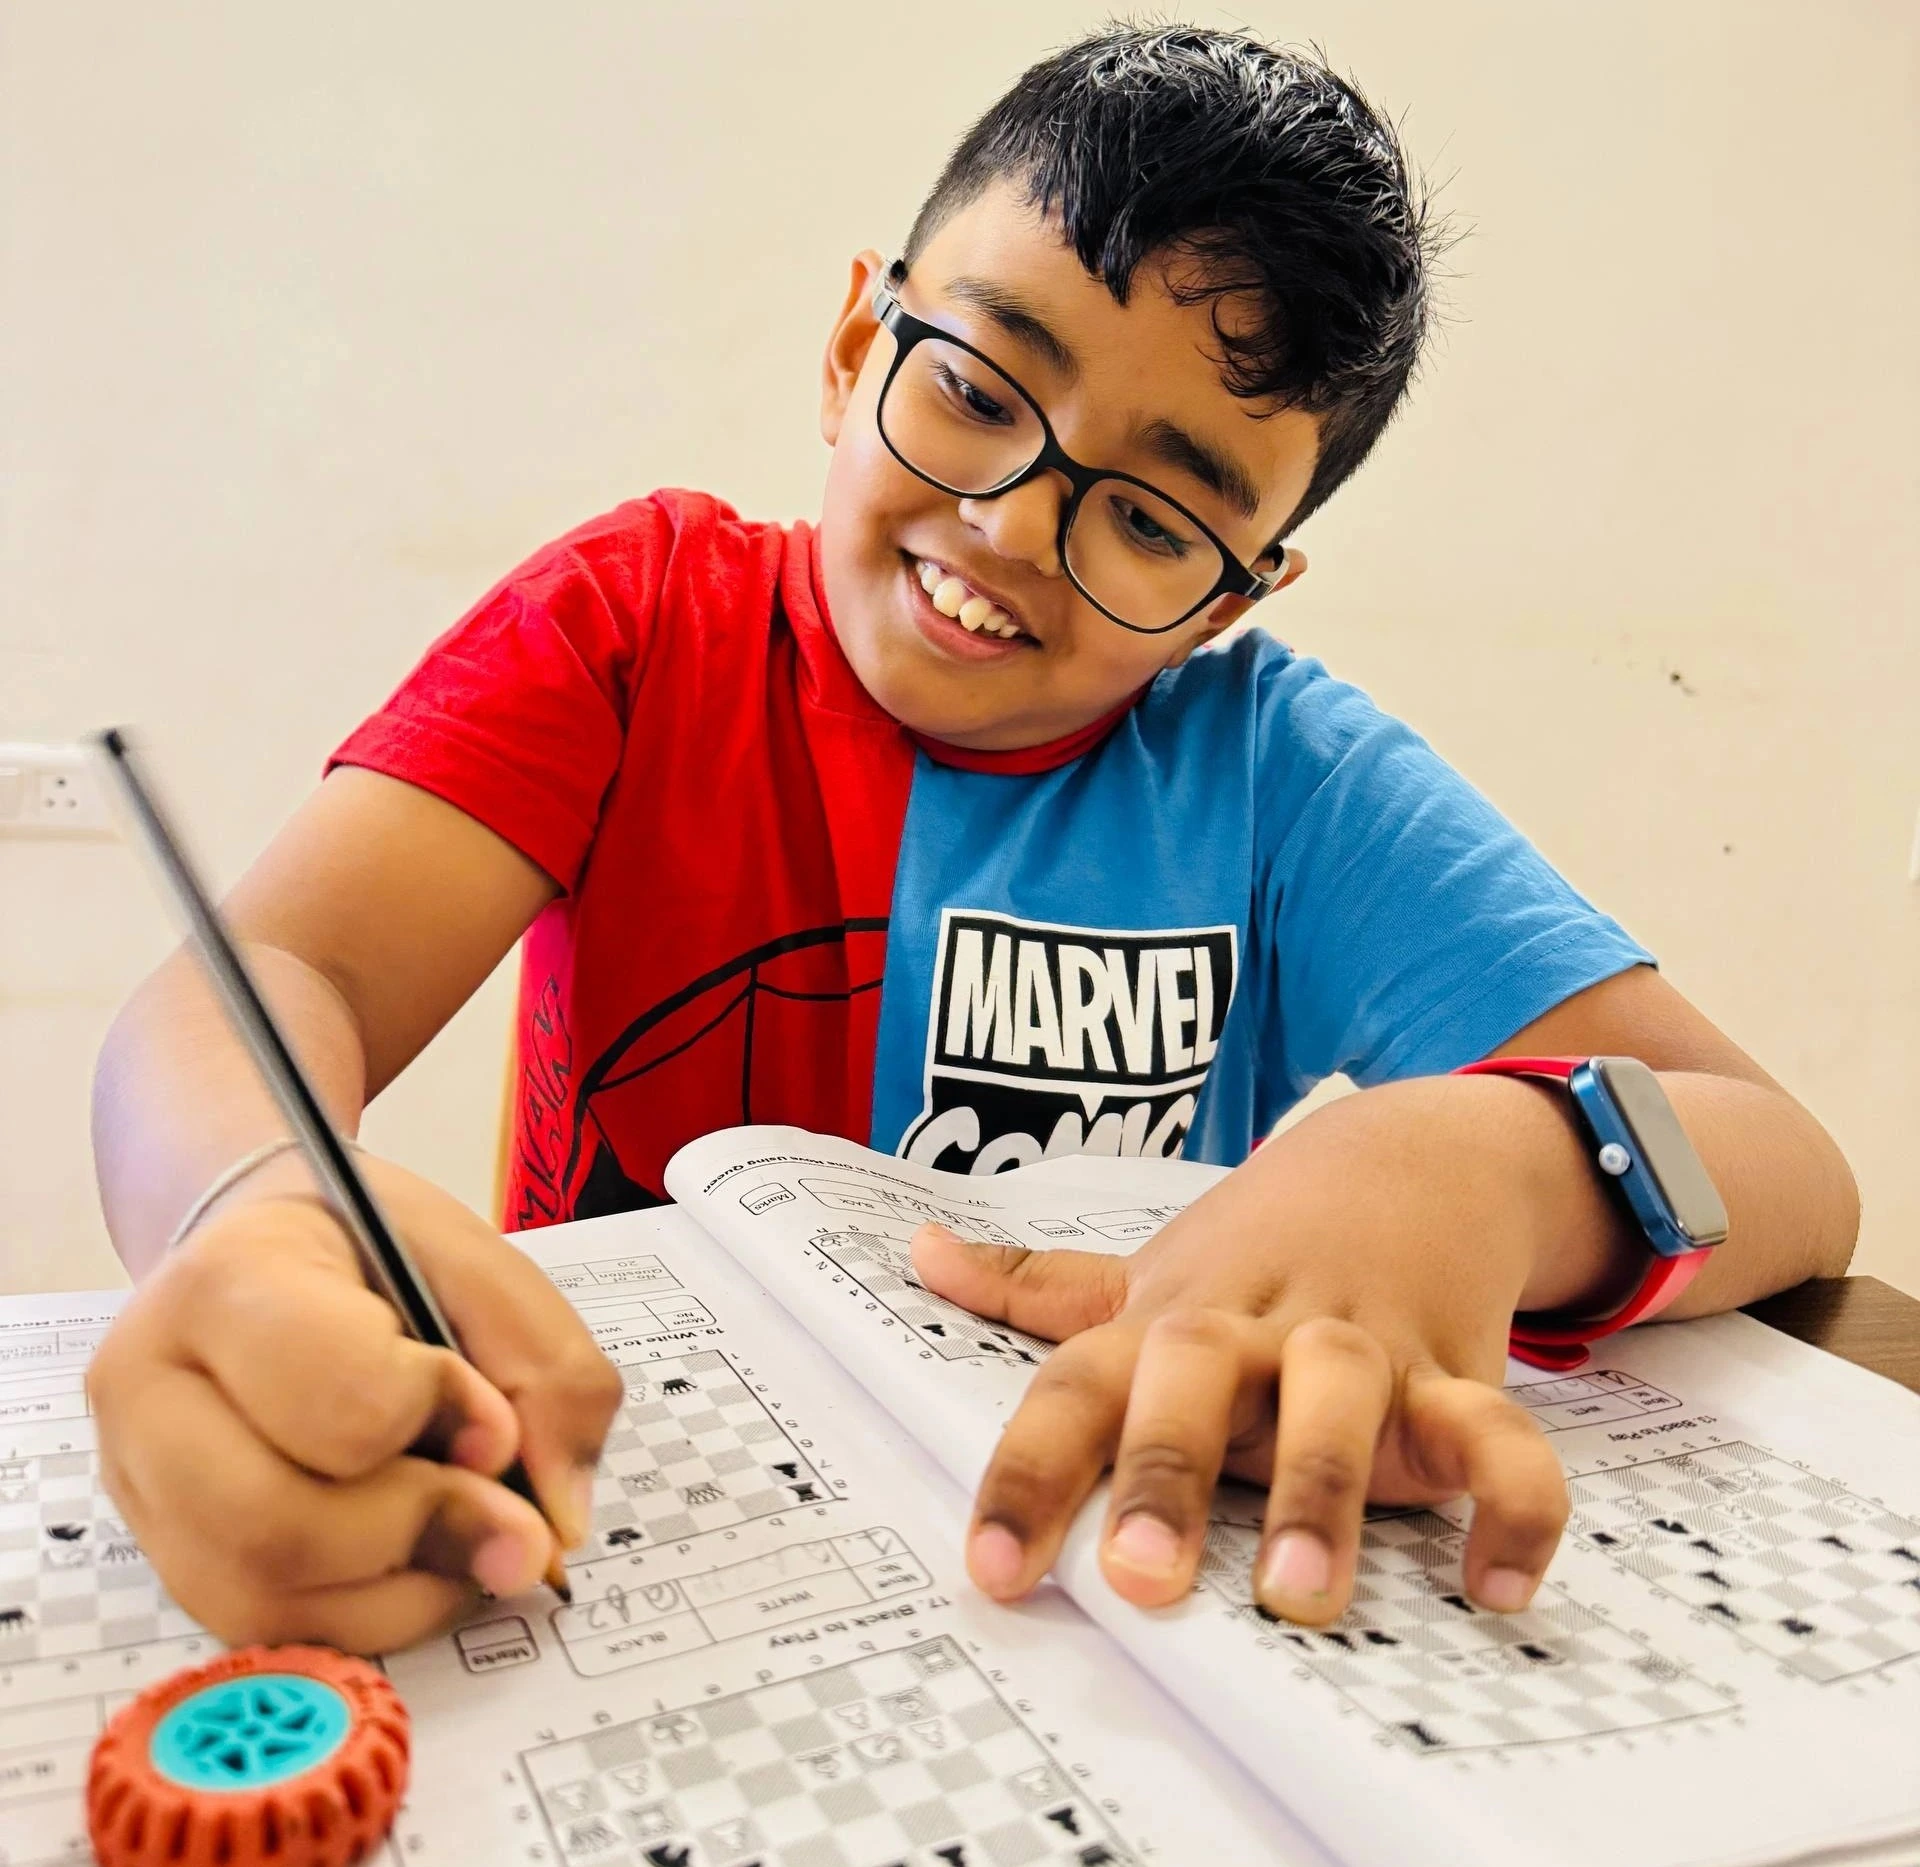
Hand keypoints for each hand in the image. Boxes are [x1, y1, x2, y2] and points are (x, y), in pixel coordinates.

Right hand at [88, 1157, 621, 1652]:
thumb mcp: (480, 1261)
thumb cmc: (372, 1247)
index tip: (495, 1420)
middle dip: (422, 1534)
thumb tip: (555, 1524)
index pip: (337, 1397)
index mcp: (227, 1283)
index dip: (441, 1422)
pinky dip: (370, 1613)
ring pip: (263, 1597)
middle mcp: (151, 1389)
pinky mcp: (167, 1552)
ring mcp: (141, 1483)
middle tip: (511, 1521)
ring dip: (403, 1589)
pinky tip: (419, 1559)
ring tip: (468, 1535)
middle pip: (274, 1527)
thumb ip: (546, 1370)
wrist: (267, 1245)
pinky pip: (266, 1628)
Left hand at [911, 1081, 1575, 1625]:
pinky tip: (1497, 1589)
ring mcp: (1358, 1343)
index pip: (1077, 1387)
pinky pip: (1496, 1432)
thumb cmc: (1255, 1245)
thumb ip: (1038, 1285)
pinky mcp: (1454, 1370)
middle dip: (1167, 1471)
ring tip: (1301, 1592)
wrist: (1406, 1158)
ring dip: (1322, 1487)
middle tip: (1139, 1576)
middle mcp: (1252, 1327)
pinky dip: (1512, 1503)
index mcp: (1168, 1319)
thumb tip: (919, 1255)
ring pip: (1340, 1396)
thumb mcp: (1149, 1268)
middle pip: (1196, 1377)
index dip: (1027, 1473)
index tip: (992, 1569)